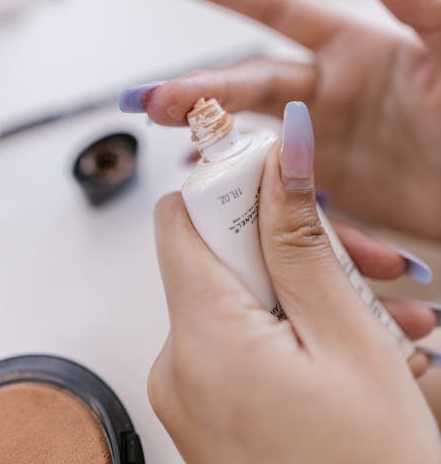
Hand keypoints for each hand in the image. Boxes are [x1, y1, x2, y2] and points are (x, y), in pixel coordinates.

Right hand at [136, 0, 440, 238]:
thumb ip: (418, 5)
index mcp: (350, 49)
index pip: (274, 9)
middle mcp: (325, 91)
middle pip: (248, 81)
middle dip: (198, 86)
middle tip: (154, 100)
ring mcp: (320, 141)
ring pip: (249, 133)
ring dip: (208, 134)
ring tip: (171, 140)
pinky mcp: (325, 189)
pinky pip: (273, 185)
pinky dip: (243, 188)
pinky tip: (210, 188)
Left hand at [149, 104, 440, 463]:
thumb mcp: (345, 335)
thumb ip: (300, 236)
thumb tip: (279, 152)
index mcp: (201, 340)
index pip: (181, 218)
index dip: (232, 190)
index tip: (287, 187)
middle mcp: (177, 364)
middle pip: (220, 256)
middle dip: (293, 246)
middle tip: (365, 260)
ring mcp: (188, 390)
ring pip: (241, 295)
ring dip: (307, 288)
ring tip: (380, 310)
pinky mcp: (208, 405)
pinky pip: (240, 337)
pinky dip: (290, 326)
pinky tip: (351, 340)